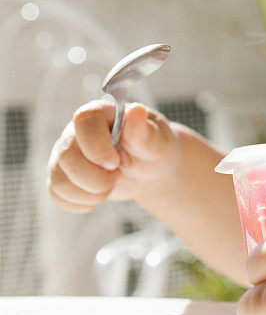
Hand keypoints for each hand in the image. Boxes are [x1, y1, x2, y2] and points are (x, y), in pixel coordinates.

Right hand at [47, 100, 179, 211]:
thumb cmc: (155, 149)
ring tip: (111, 185)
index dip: (96, 147)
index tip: (115, 163)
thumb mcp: (157, 142)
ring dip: (90, 193)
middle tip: (118, 176)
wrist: (151, 169)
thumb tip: (136, 111)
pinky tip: (100, 195)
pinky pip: (58, 195)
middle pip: (67, 157)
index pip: (84, 122)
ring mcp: (66, 154)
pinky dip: (82, 203)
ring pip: (59, 180)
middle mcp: (76, 131)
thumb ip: (144, 132)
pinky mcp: (63, 175)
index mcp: (101, 113)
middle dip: (97, 178)